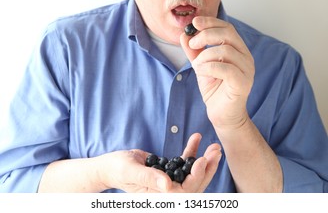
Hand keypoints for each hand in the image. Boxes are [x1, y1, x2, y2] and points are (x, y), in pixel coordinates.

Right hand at [95, 133, 220, 191]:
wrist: (112, 165)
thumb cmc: (117, 169)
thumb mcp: (130, 172)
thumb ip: (148, 178)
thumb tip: (167, 185)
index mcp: (160, 197)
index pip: (184, 191)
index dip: (196, 177)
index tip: (202, 160)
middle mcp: (168, 192)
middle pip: (194, 183)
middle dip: (207, 168)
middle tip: (216, 151)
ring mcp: (170, 181)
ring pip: (193, 173)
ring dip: (204, 160)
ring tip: (213, 146)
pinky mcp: (169, 171)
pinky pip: (184, 162)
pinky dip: (191, 151)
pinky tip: (196, 138)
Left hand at [180, 16, 254, 129]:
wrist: (221, 114)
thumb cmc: (214, 89)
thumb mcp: (200, 66)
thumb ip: (194, 51)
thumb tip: (184, 35)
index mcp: (237, 50)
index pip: (227, 28)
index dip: (211, 22)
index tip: (194, 23)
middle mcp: (245, 57)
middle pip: (228, 34)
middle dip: (206, 35)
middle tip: (192, 44)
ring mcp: (247, 70)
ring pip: (226, 51)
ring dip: (205, 55)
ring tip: (197, 65)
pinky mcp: (243, 84)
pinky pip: (227, 69)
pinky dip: (210, 67)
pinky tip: (201, 72)